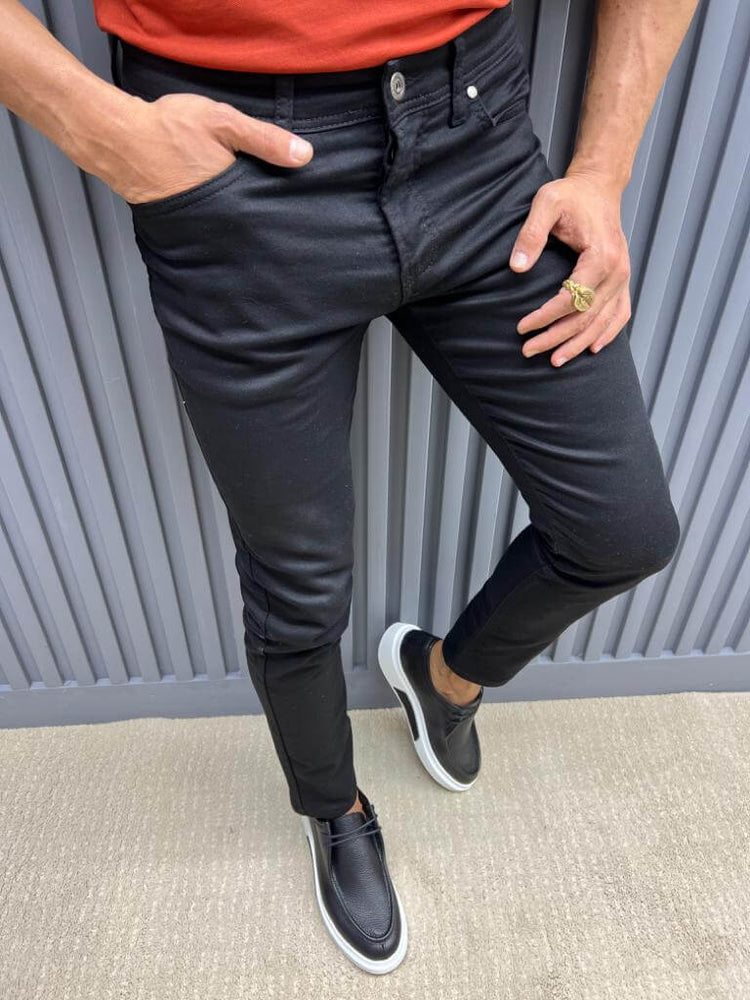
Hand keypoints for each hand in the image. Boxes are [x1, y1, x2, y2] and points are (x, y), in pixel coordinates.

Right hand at [97, 92, 313, 204]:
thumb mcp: (224, 123)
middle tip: (281, 222)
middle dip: (263, 222)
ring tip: (255, 217)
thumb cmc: (169, 128)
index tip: (298, 212)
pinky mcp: (181, 220)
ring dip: (241, 223)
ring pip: (230, 227)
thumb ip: (264, 140)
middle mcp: (217, 218)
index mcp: (233, 199)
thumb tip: (305, 156)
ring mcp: (198, 223)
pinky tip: (222, 211)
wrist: (117, 138)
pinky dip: (218, 219)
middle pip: (250, 225)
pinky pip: (209, 224)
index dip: (282, 211)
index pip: (268, 213)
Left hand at [509, 169, 631, 365]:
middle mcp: (618, 271)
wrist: (599, 187)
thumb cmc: (571, 195)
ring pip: (602, 321)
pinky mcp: (622, 280)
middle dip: (556, 337)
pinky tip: (592, 348)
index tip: (522, 327)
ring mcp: (623, 278)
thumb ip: (531, 234)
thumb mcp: (546, 203)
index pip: (572, 298)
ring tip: (554, 360)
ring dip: (578, 343)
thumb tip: (517, 267)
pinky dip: (608, 334)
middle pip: (586, 316)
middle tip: (529, 350)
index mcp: (601, 256)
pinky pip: (620, 314)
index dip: (546, 316)